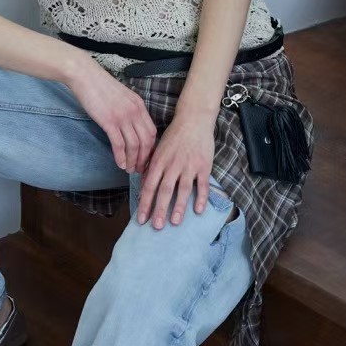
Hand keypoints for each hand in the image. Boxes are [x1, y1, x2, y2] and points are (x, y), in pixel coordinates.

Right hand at [65, 55, 157, 172]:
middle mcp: (135, 112)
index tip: (147, 158)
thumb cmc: (101, 86)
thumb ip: (131, 110)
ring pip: (134, 145)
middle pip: (146, 141)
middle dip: (144, 159)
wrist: (86, 76)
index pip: (152, 132)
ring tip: (129, 169)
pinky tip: (119, 163)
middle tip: (140, 169)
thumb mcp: (123, 96)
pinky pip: (119, 144)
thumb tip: (132, 127)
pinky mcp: (109, 121)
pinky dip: (120, 156)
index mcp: (140, 105)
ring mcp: (123, 116)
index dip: (151, 148)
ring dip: (133, 161)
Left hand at [136, 111, 216, 228]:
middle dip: (159, 210)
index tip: (141, 218)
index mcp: (159, 161)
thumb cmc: (174, 135)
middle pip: (164, 190)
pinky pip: (202, 185)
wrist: (194, 119)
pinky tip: (198, 210)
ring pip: (183, 190)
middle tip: (156, 226)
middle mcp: (173, 165)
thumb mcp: (158, 148)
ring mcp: (189, 166)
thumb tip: (144, 183)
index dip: (145, 203)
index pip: (149, 186)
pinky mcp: (204, 166)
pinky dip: (201, 198)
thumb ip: (152, 166)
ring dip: (178, 207)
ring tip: (174, 222)